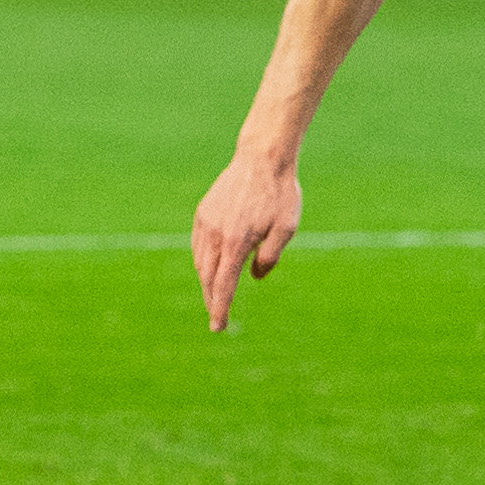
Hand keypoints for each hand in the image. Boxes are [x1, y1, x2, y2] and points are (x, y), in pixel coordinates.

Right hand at [192, 150, 302, 331]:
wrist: (262, 158)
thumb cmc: (280, 194)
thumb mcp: (286, 229)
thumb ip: (270, 258)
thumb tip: (253, 278)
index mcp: (236, 242)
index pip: (224, 285)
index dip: (220, 308)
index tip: (218, 326)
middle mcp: (215, 235)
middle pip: (208, 278)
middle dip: (212, 300)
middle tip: (218, 318)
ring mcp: (206, 222)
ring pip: (201, 262)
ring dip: (207, 282)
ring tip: (216, 296)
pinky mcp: (203, 213)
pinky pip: (198, 245)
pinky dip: (203, 262)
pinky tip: (211, 269)